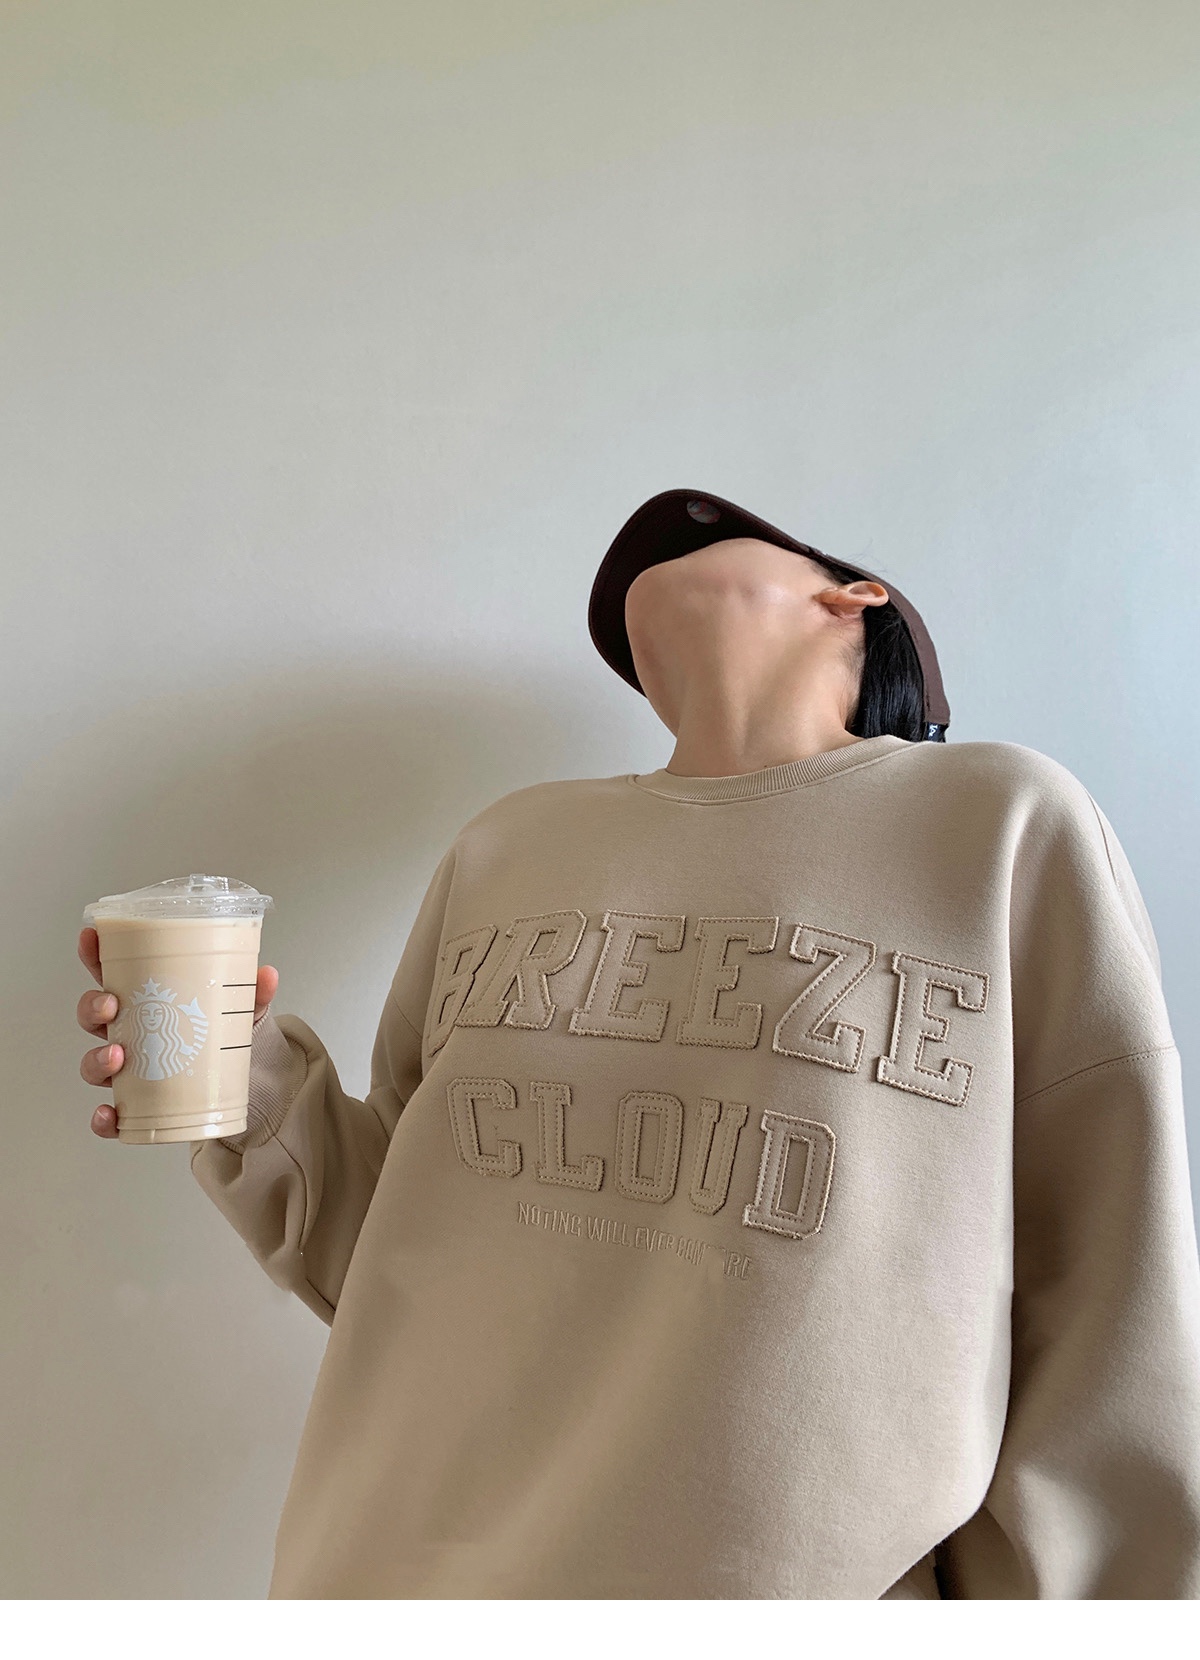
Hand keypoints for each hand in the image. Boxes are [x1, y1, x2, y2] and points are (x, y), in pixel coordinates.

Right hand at [78, 926, 279, 1137]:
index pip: (111, 973)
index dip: (94, 955)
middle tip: (111, 1005)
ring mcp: (129, 1071)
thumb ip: (253, 993)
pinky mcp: (136, 1107)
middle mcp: (130, 1034)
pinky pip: (108, 1116)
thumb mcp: (242, 1011)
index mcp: (147, 1002)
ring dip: (97, 1058)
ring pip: (94, 1063)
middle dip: (92, 1008)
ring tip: (118, 1056)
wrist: (246, 1088)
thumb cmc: (228, 1039)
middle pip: (93, 1017)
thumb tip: (267, 974)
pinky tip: (111, 1113)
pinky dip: (103, 1118)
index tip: (91, 938)